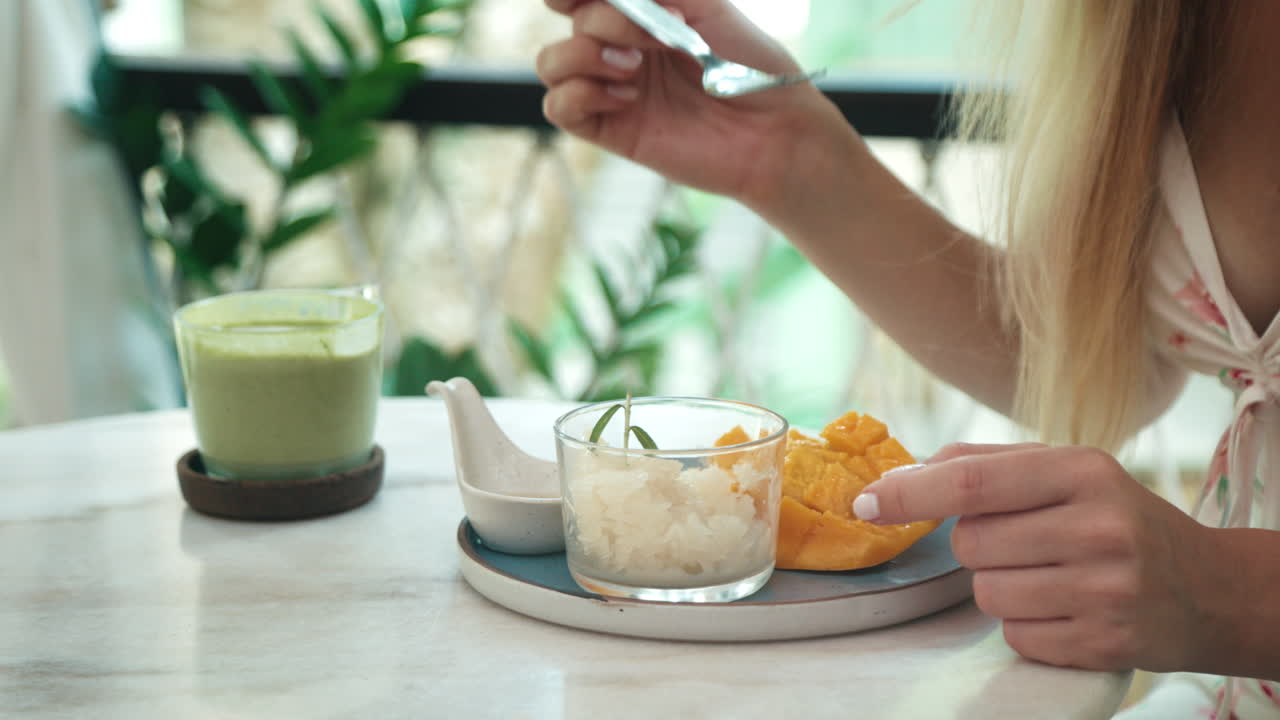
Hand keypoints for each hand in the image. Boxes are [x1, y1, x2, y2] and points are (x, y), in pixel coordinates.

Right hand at [536, 0, 841, 204]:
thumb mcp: (705, 6)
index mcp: (642, 17)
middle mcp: (620, 50)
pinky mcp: (610, 130)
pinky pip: (558, 107)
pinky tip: (628, 97)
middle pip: (573, 22)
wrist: (772, 130)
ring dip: (585, 55)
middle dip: (609, 22)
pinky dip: (582, 93)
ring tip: (635, 69)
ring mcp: (611, 90)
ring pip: (551, 62)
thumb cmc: (750, 66)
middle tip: (659, 38)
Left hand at [853, 443, 1213, 672]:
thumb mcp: (1064, 470)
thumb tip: (897, 477)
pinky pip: (1016, 636)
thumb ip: (981, 463)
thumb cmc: (1114, 517)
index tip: (866, 502)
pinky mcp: (1105, 645)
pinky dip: (1025, 624)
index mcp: (1083, 471)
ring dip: (999, 586)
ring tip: (1049, 574)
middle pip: (971, 543)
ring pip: (986, 593)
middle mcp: (1100, 528)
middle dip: (977, 543)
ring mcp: (1106, 591)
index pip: (972, 481)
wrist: (1205, 587)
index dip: (909, 494)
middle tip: (1025, 540)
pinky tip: (1065, 607)